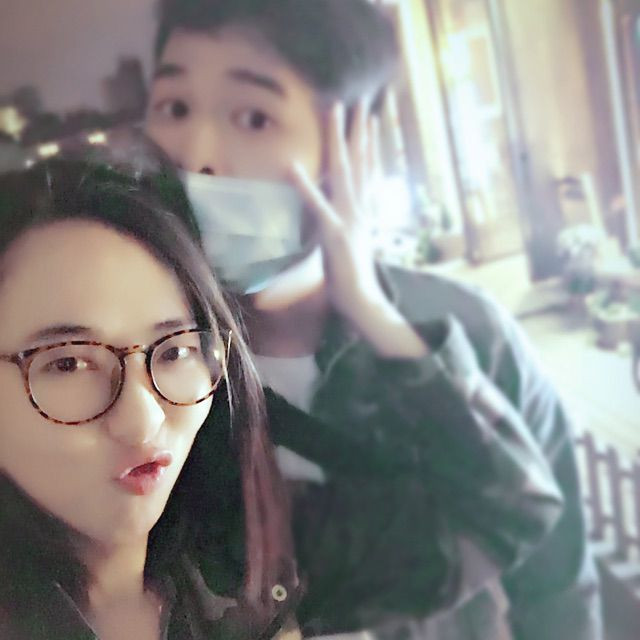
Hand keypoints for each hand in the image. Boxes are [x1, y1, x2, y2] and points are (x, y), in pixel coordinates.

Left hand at [290, 101, 427, 358]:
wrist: (363, 300)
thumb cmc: (354, 277)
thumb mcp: (352, 245)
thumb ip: (349, 225)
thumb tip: (343, 215)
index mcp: (365, 211)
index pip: (367, 171)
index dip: (367, 144)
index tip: (368, 119)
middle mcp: (361, 208)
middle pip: (360, 161)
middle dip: (359, 129)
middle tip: (359, 100)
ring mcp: (350, 218)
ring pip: (345, 171)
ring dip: (340, 139)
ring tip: (337, 110)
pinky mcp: (335, 232)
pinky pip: (317, 204)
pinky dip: (305, 185)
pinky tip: (293, 165)